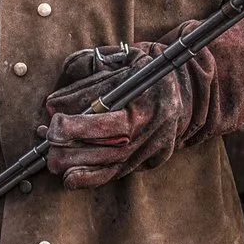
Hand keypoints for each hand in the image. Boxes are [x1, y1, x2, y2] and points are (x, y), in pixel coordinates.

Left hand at [42, 20, 243, 189]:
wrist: (195, 83)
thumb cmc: (152, 67)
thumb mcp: (122, 65)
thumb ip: (89, 84)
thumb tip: (53, 105)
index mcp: (153, 98)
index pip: (113, 119)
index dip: (80, 126)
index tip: (54, 122)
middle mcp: (160, 125)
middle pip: (113, 148)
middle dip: (75, 152)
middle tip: (48, 150)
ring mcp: (161, 145)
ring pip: (117, 165)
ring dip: (82, 169)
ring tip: (56, 168)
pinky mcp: (157, 158)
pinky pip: (124, 171)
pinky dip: (98, 176)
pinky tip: (75, 179)